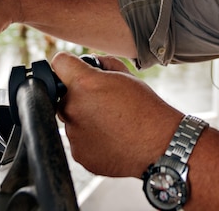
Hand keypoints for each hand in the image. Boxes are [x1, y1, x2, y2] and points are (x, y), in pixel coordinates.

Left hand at [51, 52, 182, 177]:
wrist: (159, 143)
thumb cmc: (146, 107)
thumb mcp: (127, 75)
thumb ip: (103, 64)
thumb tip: (90, 63)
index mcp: (84, 84)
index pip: (59, 63)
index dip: (68, 65)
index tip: (72, 71)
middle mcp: (73, 109)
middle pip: (63, 97)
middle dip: (78, 97)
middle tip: (103, 103)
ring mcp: (75, 135)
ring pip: (72, 121)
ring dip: (85, 120)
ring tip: (112, 124)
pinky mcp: (80, 155)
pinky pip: (79, 142)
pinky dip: (91, 140)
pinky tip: (111, 138)